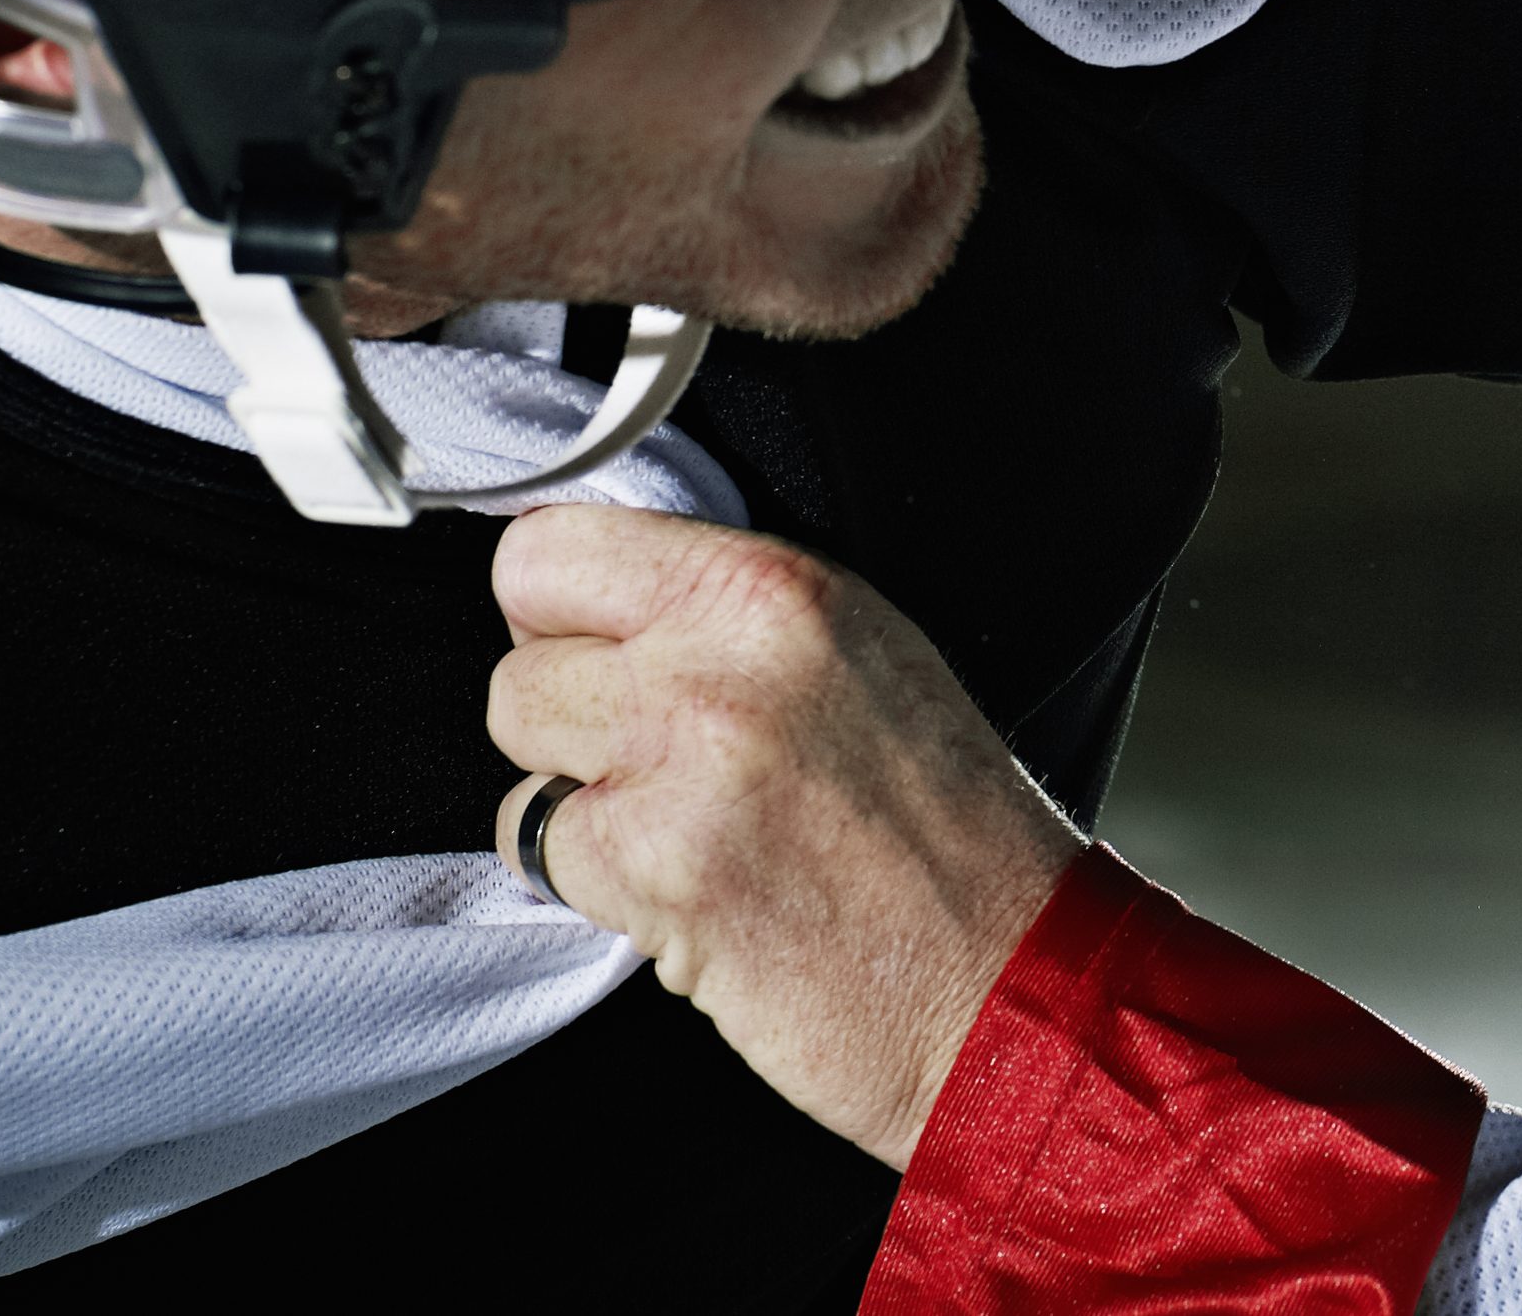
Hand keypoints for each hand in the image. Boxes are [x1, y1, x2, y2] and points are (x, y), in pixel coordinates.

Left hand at [487, 505, 1082, 1166]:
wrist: (1003, 974)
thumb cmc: (951, 827)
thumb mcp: (867, 652)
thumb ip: (733, 612)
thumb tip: (602, 606)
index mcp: (777, 588)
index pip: (550, 548)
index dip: (556, 610)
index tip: (588, 646)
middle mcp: (719, 663)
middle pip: (518, 662)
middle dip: (564, 716)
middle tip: (646, 757)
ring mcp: (679, 769)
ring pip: (520, 755)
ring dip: (574, 797)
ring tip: (676, 825)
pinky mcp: (653, 875)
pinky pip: (540, 850)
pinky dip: (593, 878)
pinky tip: (682, 888)